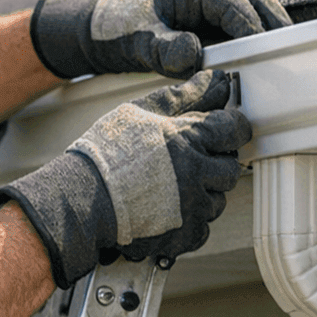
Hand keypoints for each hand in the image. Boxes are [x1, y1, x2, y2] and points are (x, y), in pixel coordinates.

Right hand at [0, 71, 250, 287]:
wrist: (81, 200)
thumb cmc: (106, 154)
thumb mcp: (143, 112)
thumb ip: (185, 96)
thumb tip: (216, 80)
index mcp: (189, 139)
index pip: (235, 128)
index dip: (231, 127)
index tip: (222, 130)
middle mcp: (196, 174)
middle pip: (230, 167)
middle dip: (215, 162)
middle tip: (189, 160)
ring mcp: (192, 208)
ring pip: (218, 200)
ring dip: (204, 192)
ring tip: (171, 186)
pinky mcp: (184, 236)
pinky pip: (203, 228)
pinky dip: (190, 220)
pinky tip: (166, 209)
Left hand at [31, 0, 290, 79]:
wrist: (102, 32)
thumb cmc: (118, 31)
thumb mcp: (136, 44)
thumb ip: (163, 50)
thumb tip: (194, 53)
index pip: (230, 0)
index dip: (250, 23)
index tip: (265, 46)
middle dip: (273, 19)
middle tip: (292, 47)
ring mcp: (212, 3)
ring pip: (253, 5)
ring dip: (271, 25)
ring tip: (288, 53)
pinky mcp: (213, 20)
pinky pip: (243, 22)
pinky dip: (258, 36)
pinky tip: (267, 59)